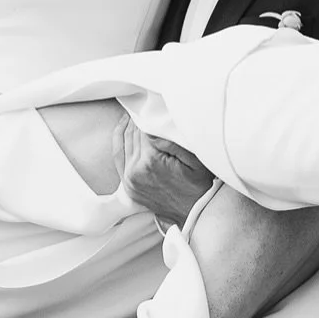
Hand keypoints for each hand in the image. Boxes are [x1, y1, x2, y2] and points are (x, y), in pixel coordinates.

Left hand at [113, 114, 214, 228]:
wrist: (197, 215)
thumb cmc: (201, 186)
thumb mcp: (195, 159)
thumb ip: (173, 140)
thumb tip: (154, 124)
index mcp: (150, 161)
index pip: (143, 127)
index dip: (149, 113)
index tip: (154, 103)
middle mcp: (134, 171)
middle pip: (132, 133)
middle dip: (140, 118)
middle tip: (147, 102)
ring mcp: (129, 180)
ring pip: (123, 141)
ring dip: (130, 125)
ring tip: (137, 111)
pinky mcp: (127, 186)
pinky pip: (117, 156)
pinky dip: (120, 139)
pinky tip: (125, 127)